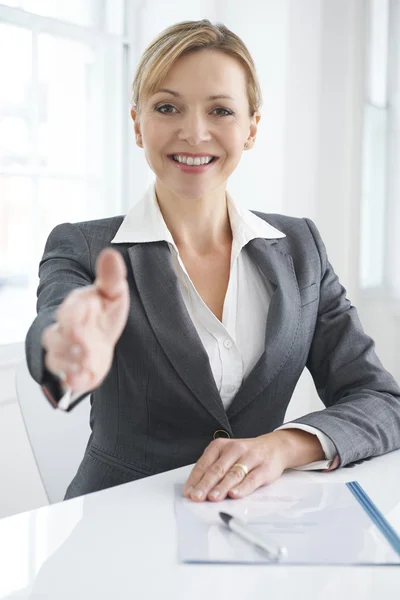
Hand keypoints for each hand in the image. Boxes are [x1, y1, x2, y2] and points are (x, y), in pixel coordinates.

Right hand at [41, 248, 129, 392]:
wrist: (100, 335)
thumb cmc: (103, 311)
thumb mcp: (112, 292)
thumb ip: (111, 276)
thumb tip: (111, 253)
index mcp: (74, 308)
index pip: (67, 311)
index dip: (73, 314)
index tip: (85, 315)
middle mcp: (64, 330)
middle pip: (55, 337)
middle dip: (68, 341)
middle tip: (84, 342)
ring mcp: (66, 352)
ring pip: (56, 358)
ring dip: (70, 362)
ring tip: (86, 362)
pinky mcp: (72, 370)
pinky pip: (66, 378)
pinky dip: (72, 381)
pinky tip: (81, 380)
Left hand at [183, 432, 289, 501]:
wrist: (274, 447)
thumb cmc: (246, 454)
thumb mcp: (226, 456)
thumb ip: (213, 470)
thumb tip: (197, 490)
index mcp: (220, 446)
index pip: (204, 464)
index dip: (195, 479)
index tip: (188, 492)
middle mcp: (234, 449)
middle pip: (217, 469)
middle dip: (205, 485)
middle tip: (197, 497)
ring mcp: (250, 458)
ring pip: (233, 474)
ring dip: (222, 487)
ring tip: (213, 497)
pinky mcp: (264, 468)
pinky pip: (252, 479)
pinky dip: (243, 488)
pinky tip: (235, 494)